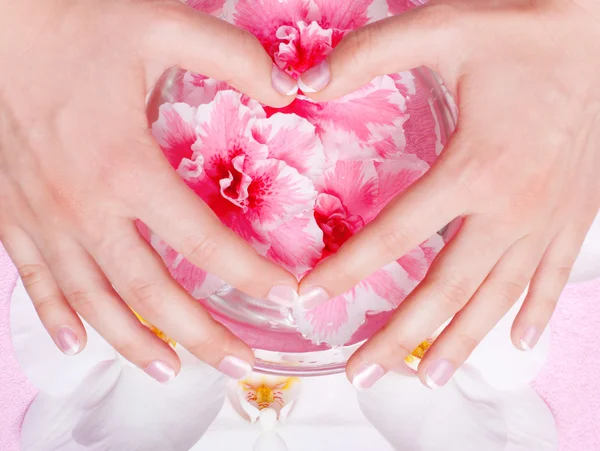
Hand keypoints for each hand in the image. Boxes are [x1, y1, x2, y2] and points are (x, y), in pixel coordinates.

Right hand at [0, 0, 297, 380]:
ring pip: (91, 299)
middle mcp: (83, 207)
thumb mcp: (162, 26)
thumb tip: (294, 89)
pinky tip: (76, 343)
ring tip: (170, 372)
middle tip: (238, 365)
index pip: (202, 240)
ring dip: (132, 342)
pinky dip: (55, 316)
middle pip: (149, 290)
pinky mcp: (11, 215)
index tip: (286, 295)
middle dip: (200, 333)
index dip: (250, 273)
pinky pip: (33, 279)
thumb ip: (233, 57)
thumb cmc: (75, 23)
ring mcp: (42, 218)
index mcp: (125, 167)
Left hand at [298, 0, 599, 387]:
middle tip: (361, 373)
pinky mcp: (578, 214)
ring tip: (431, 377)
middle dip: (399, 336)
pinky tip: (519, 343)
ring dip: (461, 341)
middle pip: (445, 288)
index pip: (397, 235)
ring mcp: (550, 218)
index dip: (349, 270)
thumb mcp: (442, 30)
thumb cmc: (523, 30)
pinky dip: (534, 312)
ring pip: (498, 297)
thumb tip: (303, 80)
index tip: (312, 297)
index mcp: (475, 168)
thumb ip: (369, 54)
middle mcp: (513, 207)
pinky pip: (555, 277)